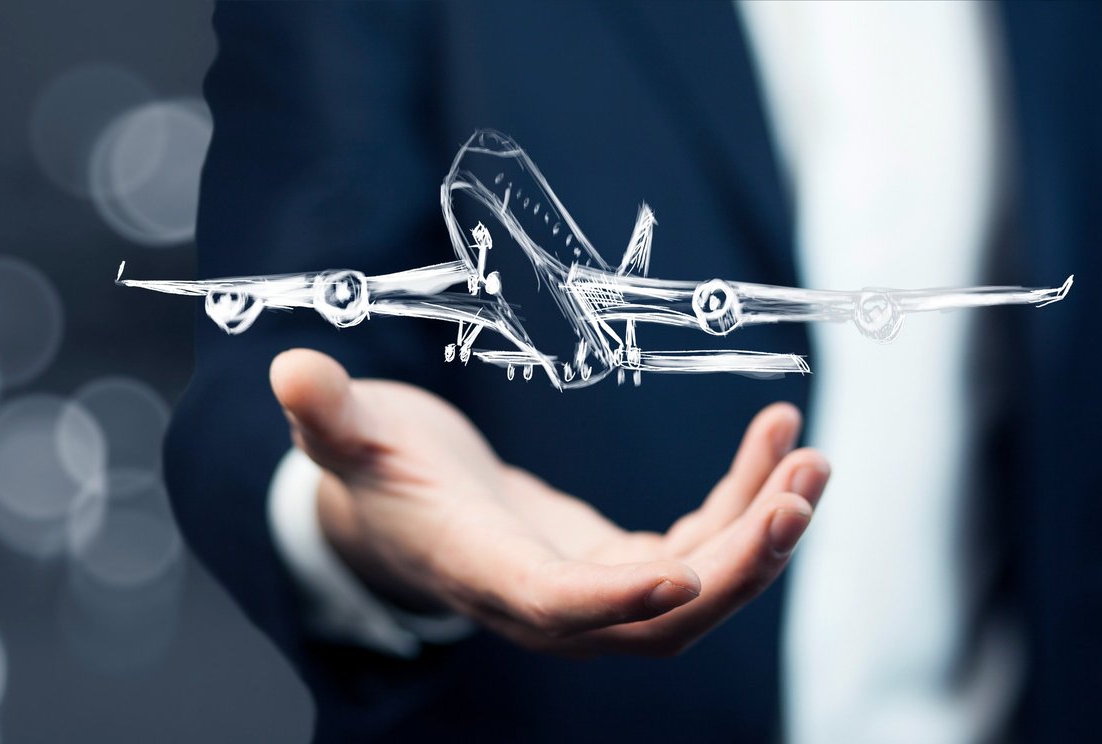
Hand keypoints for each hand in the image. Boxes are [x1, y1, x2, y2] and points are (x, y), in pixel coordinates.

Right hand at [271, 349, 829, 656]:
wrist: (392, 506)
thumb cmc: (370, 467)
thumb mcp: (345, 434)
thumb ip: (326, 412)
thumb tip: (291, 372)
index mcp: (479, 567)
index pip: (555, 602)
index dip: (618, 595)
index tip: (686, 565)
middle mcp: (543, 600)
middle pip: (656, 619)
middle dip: (736, 566)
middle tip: (797, 494)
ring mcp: (588, 589)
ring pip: (695, 595)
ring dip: (761, 538)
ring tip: (810, 462)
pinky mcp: (615, 564)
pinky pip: (698, 551)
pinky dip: (743, 504)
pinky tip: (775, 441)